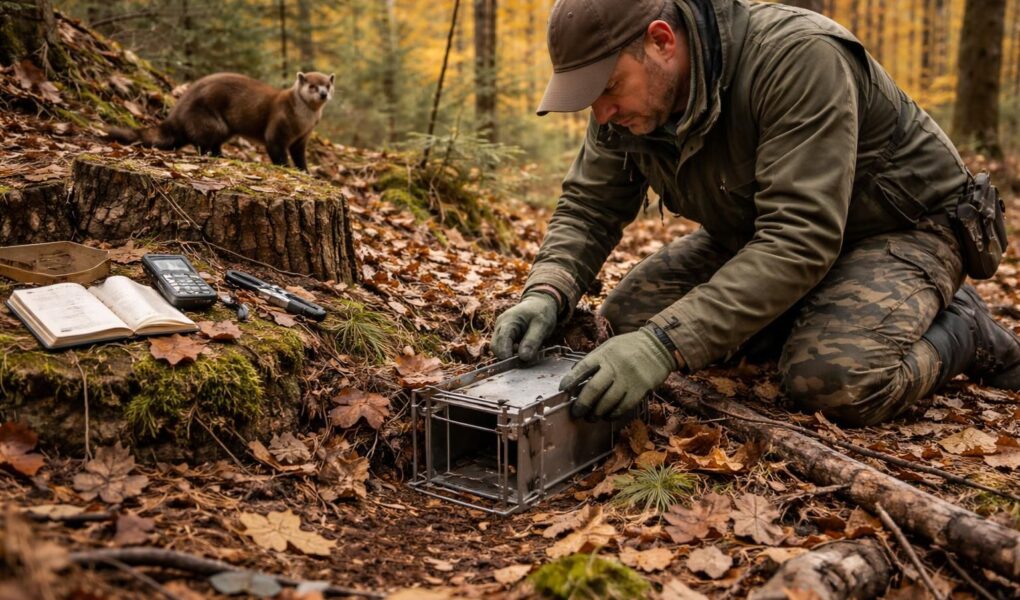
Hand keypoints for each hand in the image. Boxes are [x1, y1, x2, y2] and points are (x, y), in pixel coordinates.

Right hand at [491, 293, 557, 361]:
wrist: (539, 303)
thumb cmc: (542, 312)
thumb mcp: (542, 325)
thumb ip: (532, 341)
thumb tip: (523, 358)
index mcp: (508, 320)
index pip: (501, 340)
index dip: (507, 354)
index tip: (519, 362)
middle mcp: (500, 325)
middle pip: (495, 347)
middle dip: (508, 356)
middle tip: (525, 358)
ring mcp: (500, 329)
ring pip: (498, 348)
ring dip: (510, 355)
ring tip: (526, 351)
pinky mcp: (503, 334)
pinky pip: (503, 347)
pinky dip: (512, 352)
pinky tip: (523, 349)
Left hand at [561, 328, 676, 419]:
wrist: (658, 346)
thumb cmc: (628, 347)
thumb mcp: (609, 347)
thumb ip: (594, 360)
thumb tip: (574, 376)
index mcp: (604, 354)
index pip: (583, 368)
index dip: (570, 380)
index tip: (563, 391)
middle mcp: (614, 367)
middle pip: (594, 389)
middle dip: (582, 404)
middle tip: (576, 413)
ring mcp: (628, 379)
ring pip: (608, 401)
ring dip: (596, 413)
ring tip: (591, 417)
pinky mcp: (640, 389)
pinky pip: (623, 406)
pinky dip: (613, 414)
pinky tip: (607, 416)